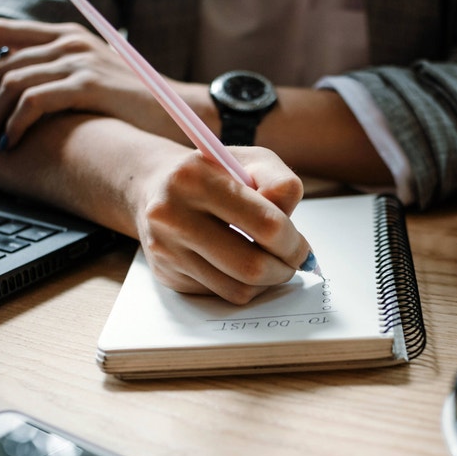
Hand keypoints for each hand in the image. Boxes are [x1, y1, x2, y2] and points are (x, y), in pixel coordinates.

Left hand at [0, 18, 175, 151]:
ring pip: (11, 83)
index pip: (0, 32)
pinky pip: (34, 100)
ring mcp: (79, 62)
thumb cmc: (137, 105)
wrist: (182, 111)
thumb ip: (61, 78)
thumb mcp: (95, 80)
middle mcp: (69, 43)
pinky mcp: (90, 85)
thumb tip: (19, 100)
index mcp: (66, 36)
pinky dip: (15, 122)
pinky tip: (11, 142)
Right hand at [134, 145, 311, 303]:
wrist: (154, 186)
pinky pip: (219, 294)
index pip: (266, 224)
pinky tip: (240, 265)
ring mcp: (166, 249)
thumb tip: (290, 228)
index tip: (301, 247)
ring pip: (237, 288)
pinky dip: (240, 285)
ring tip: (271, 264)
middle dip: (283, 269)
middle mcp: (173, 215)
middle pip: (251, 266)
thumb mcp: (250, 161)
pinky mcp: (166, 273)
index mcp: (196, 178)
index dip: (293, 242)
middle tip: (292, 262)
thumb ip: (280, 183)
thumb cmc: (212, 173)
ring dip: (266, 282)